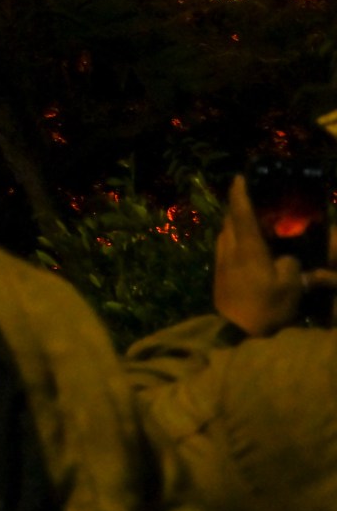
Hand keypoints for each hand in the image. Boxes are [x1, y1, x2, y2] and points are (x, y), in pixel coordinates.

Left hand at [215, 175, 336, 336]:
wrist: (234, 333)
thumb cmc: (266, 308)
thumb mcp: (291, 286)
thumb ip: (293, 266)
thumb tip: (289, 258)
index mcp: (247, 247)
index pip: (241, 213)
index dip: (240, 194)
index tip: (239, 177)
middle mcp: (229, 249)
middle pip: (230, 221)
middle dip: (239, 208)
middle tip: (254, 201)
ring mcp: (220, 262)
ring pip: (225, 234)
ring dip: (236, 225)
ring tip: (253, 223)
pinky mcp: (217, 275)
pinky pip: (224, 248)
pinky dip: (234, 240)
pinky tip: (246, 248)